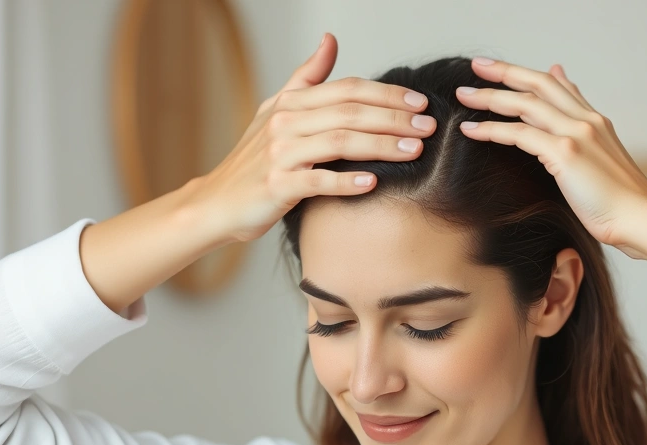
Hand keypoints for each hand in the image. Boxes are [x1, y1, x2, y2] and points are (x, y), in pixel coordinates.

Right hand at [189, 33, 436, 243]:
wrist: (218, 203)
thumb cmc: (252, 160)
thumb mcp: (275, 110)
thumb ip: (306, 77)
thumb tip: (330, 40)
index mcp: (291, 102)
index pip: (348, 90)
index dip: (387, 94)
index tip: (420, 103)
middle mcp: (285, 123)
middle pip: (349, 113)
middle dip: (394, 118)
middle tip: (428, 127)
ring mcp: (280, 155)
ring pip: (339, 143)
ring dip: (381, 146)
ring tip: (413, 151)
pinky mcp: (276, 187)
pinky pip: (317, 182)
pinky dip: (346, 182)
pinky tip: (373, 183)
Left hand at [455, 58, 646, 259]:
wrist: (642, 219)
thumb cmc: (624, 204)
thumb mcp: (604, 165)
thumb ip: (585, 145)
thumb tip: (570, 138)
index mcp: (597, 122)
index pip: (560, 88)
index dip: (531, 76)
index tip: (507, 71)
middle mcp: (587, 120)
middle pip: (540, 84)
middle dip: (505, 72)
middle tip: (477, 65)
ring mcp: (577, 133)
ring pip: (525, 103)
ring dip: (490, 96)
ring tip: (464, 94)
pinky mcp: (566, 152)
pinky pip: (519, 133)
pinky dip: (492, 129)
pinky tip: (471, 130)